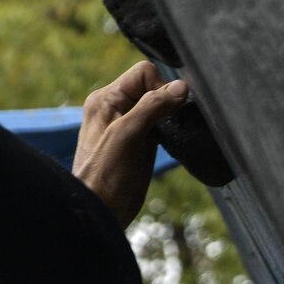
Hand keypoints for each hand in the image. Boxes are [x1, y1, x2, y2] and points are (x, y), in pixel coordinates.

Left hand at [71, 61, 190, 224]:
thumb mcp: (128, 135)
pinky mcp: (140, 142)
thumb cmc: (106, 174)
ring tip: (168, 137)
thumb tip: (181, 87)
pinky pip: (161, 125)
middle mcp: (115, 107)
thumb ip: (152, 107)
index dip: (160, 87)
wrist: (102, 210)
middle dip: (167, 102)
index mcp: (106, 98)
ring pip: (159, 107)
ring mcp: (128, 125)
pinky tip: (170, 144)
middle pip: (153, 87)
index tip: (166, 112)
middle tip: (168, 127)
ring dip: (170, 117)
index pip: (143, 73)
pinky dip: (170, 130)